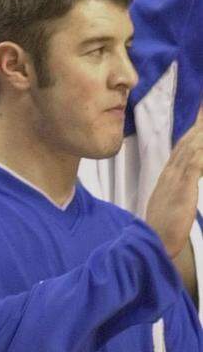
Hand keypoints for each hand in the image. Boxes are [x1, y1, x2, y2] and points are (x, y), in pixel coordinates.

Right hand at [145, 107, 202, 260]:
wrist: (152, 241)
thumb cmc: (164, 225)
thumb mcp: (172, 200)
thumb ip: (178, 185)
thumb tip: (183, 176)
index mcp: (171, 172)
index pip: (186, 143)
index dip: (196, 126)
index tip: (202, 110)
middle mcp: (172, 169)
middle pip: (190, 138)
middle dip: (201, 119)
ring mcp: (176, 176)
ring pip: (193, 146)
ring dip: (202, 129)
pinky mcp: (182, 186)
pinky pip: (195, 163)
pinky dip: (201, 149)